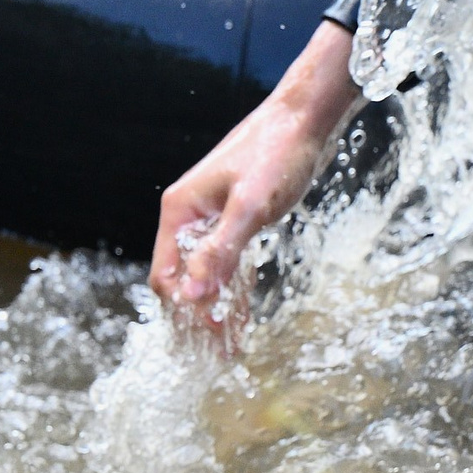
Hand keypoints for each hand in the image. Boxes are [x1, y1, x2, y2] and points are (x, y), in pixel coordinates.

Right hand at [149, 19, 364, 330]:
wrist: (306, 116)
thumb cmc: (278, 152)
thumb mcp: (251, 204)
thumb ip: (222, 249)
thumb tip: (194, 295)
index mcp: (180, 210)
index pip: (166, 273)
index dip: (183, 309)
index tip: (204, 340)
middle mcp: (190, 215)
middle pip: (184, 277)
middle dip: (197, 317)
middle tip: (219, 355)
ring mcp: (214, 216)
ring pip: (206, 273)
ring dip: (216, 309)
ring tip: (229, 349)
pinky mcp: (238, 217)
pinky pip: (227, 262)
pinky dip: (233, 289)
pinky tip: (242, 318)